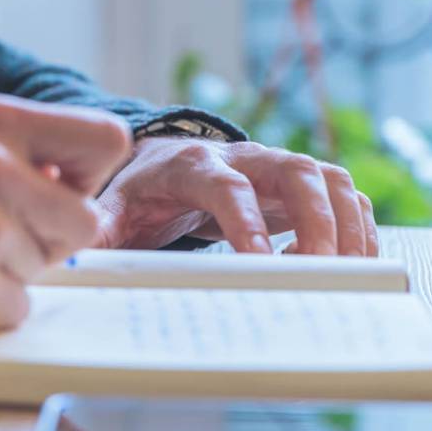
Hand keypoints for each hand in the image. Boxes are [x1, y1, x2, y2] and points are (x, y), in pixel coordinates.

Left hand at [95, 134, 377, 255]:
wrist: (163, 161)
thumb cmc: (142, 190)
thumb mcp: (114, 207)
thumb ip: (98, 228)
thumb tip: (72, 248)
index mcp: (192, 163)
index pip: (226, 186)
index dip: (246, 222)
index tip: (261, 266)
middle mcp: (242, 156)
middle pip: (293, 171)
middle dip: (314, 220)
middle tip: (319, 272)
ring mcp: (275, 166)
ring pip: (327, 177)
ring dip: (345, 223)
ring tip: (349, 273)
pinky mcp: (299, 182)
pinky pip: (343, 194)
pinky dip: (359, 226)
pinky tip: (358, 265)